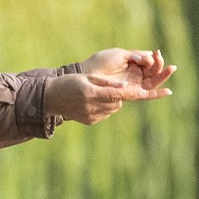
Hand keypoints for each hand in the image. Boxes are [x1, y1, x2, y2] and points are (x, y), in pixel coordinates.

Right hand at [49, 48, 176, 124]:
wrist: (51, 98)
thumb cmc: (70, 82)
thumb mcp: (88, 77)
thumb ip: (108, 83)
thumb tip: (126, 88)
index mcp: (91, 93)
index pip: (118, 94)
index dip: (134, 93)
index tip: (147, 92)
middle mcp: (92, 106)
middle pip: (117, 102)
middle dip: (118, 94)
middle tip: (106, 87)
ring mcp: (91, 116)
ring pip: (113, 108)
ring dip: (111, 101)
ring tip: (96, 94)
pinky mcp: (90, 121)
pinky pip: (106, 113)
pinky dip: (104, 107)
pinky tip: (91, 102)